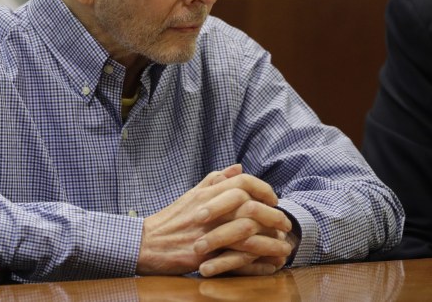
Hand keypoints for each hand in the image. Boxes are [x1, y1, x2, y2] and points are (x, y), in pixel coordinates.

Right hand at [136, 164, 290, 275]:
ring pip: (248, 232)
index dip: (263, 189)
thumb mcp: (192, 194)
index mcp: (207, 193)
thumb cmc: (171, 219)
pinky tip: (268, 265)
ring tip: (282, 247)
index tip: (273, 199)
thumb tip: (238, 167)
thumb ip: (215, 180)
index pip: (244, 182)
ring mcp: (207, 232)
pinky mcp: (204, 254)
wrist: (146, 243)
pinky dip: (257, 262)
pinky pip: (238, 258)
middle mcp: (209, 209)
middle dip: (274, 216)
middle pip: (251, 206)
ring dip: (270, 241)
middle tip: (284, 225)